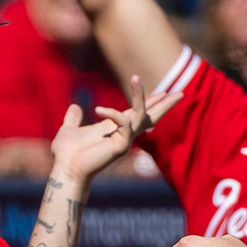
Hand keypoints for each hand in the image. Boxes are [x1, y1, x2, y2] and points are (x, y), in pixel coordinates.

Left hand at [49, 75, 182, 185]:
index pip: (137, 113)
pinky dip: (113, 114)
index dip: (149, 102)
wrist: (65, 168)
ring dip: (141, 95)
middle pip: (150, 117)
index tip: (163, 92)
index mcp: (114, 128)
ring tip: (135, 77)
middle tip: (181, 93)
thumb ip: (73, 119)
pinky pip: (124, 123)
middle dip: (165, 105)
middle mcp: (123, 134)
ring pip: (141, 115)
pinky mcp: (121, 146)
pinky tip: (98, 109)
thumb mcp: (70, 129)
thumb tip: (74, 108)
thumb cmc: (66, 153)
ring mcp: (125, 141)